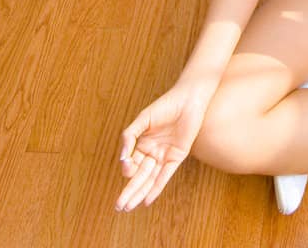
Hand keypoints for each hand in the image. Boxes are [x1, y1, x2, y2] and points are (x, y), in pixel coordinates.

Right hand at [115, 81, 215, 212]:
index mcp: (142, 142)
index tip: (127, 170)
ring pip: (150, 179)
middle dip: (129, 191)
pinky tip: (147, 200)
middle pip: (139, 175)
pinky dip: (156, 188)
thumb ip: (130, 136)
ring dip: (140, 193)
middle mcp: (152, 151)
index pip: (132, 163)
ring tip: (128, 208)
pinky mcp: (177, 157)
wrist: (189, 99)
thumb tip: (123, 158)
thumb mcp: (144, 119)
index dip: (128, 169)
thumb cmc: (166, 105)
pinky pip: (165, 176)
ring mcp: (164, 155)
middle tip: (118, 206)